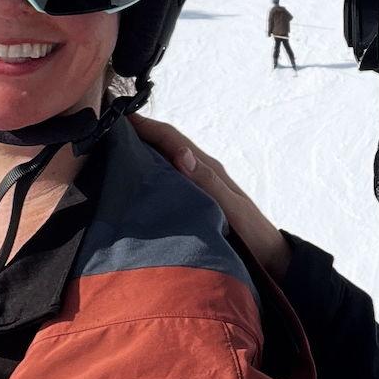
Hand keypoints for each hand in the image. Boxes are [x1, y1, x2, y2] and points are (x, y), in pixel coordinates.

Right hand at [130, 116, 291, 281]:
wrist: (271, 258)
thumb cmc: (254, 236)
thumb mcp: (232, 209)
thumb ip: (208, 183)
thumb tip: (182, 153)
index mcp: (208, 168)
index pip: (173, 139)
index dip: (148, 127)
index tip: (119, 119)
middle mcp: (201, 171)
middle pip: (166, 144)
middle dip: (140, 133)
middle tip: (108, 130)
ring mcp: (199, 184)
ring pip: (166, 158)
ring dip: (143, 150)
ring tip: (114, 149)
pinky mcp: (196, 198)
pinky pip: (168, 176)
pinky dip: (151, 170)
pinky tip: (136, 178)